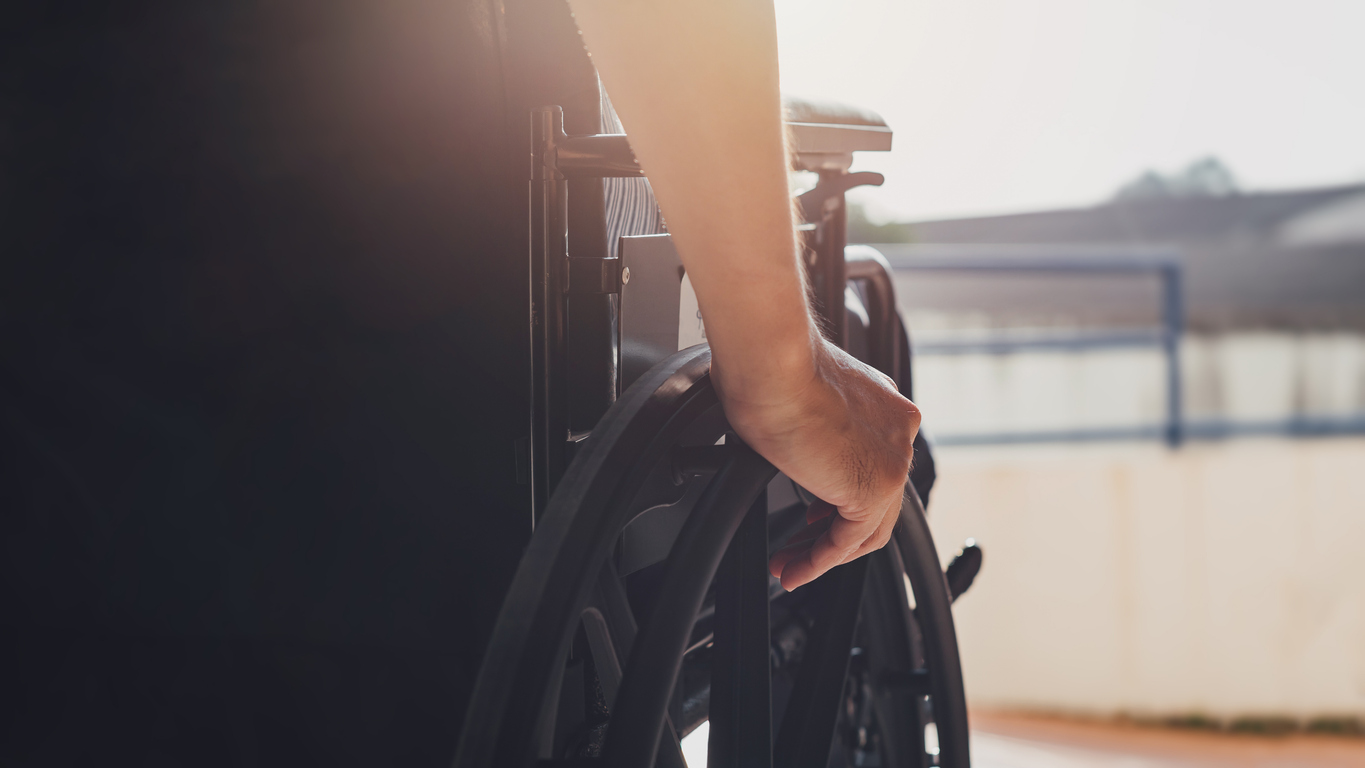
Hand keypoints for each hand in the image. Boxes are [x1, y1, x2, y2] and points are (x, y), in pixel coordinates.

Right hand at [715, 337, 920, 589]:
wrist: (772, 362)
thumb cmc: (768, 367)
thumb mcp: (796, 397)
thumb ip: (804, 422)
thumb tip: (780, 439)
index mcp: (883, 405)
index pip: (872, 466)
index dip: (837, 499)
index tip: (811, 518)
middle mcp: (897, 431)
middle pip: (874, 502)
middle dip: (830, 533)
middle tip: (797, 549)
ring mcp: (892, 460)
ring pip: (865, 527)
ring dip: (823, 554)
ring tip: (789, 567)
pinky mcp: (873, 488)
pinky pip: (848, 541)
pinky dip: (820, 561)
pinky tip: (795, 569)